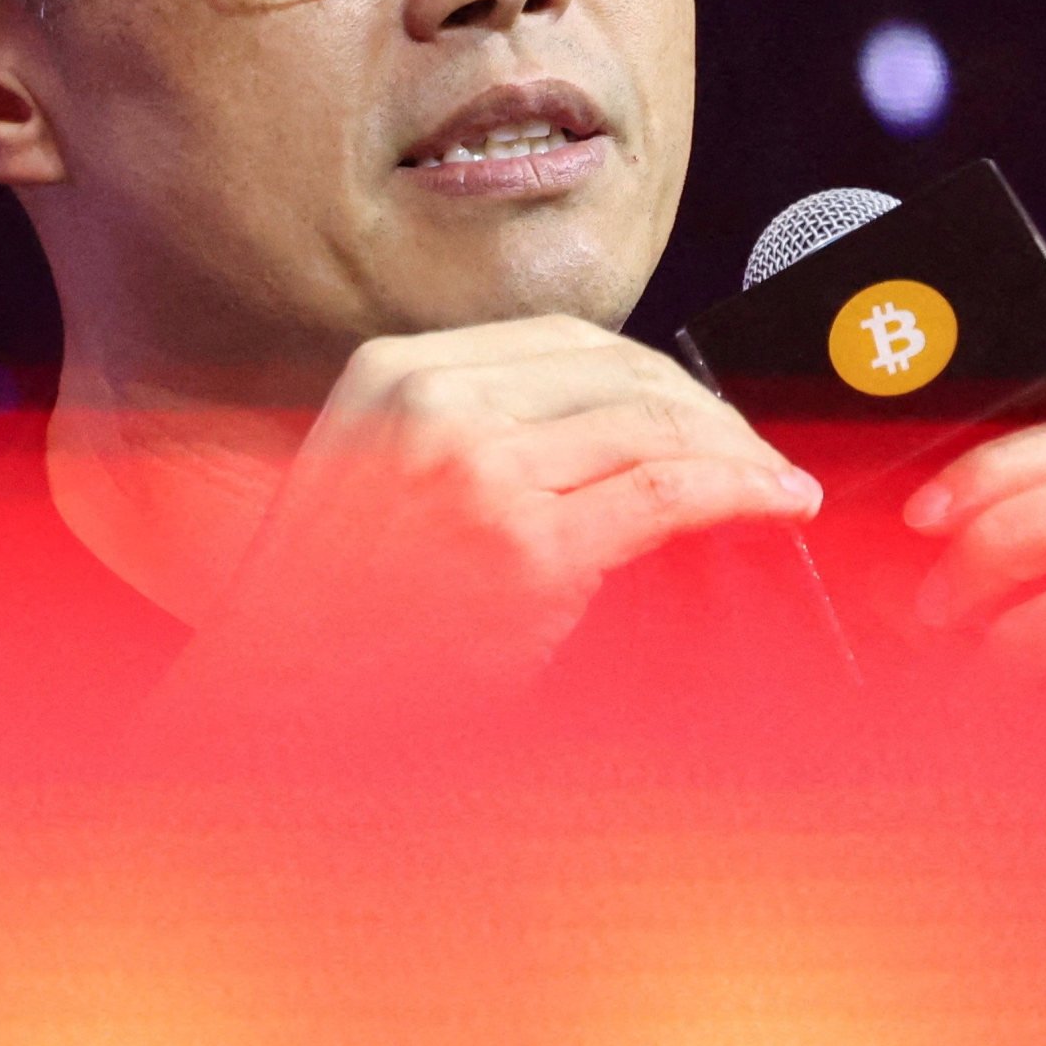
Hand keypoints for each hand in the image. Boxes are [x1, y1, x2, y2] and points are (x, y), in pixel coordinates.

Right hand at [154, 316, 818, 719]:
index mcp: (397, 372)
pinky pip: (667, 491)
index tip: (701, 403)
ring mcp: (482, 469)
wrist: (267, 709)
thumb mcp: (376, 475)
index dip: (654, 369)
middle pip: (621, 369)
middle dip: (705, 407)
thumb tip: (609, 425)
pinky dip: (741, 487)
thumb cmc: (326, 613)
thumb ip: (472, 430)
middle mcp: (438, 403)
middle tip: (754, 448)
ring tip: (774, 477)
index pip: (568, 337)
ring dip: (735, 448)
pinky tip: (778, 499)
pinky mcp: (526, 545)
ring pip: (656, 423)